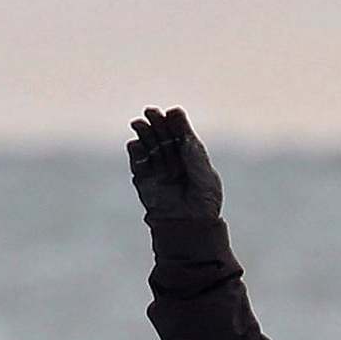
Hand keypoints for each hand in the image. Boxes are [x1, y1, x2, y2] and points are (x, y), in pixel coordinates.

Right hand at [127, 106, 223, 221]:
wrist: (192, 226)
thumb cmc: (204, 200)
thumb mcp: (203, 171)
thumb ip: (191, 148)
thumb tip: (178, 118)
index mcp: (192, 159)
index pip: (182, 136)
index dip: (177, 124)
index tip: (173, 113)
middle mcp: (174, 162)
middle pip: (163, 138)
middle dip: (158, 124)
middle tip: (151, 112)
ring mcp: (159, 171)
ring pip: (149, 147)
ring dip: (144, 134)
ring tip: (140, 124)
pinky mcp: (145, 181)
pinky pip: (138, 163)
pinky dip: (135, 152)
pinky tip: (135, 144)